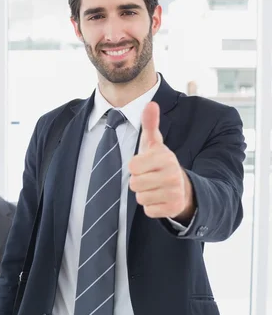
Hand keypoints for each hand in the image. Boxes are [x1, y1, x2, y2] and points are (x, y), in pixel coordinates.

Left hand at [129, 102, 193, 219]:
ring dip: (145, 195)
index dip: (135, 166)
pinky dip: (152, 207)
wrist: (182, 188)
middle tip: (151, 178)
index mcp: (165, 157)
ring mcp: (175, 192)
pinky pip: (148, 210)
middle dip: (139, 182)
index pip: (132, 165)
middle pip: (134, 183)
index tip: (146, 164)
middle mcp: (173, 174)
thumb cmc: (160, 163)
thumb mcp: (154, 144)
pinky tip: (160, 199)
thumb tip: (151, 103)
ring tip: (156, 188)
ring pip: (140, 198)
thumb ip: (150, 125)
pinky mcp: (173, 208)